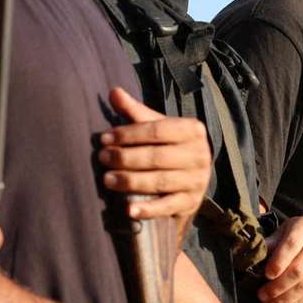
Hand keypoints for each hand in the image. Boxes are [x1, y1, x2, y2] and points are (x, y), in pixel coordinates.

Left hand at [98, 87, 210, 219]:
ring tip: (107, 180)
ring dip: (131, 182)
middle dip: (125, 158)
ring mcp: (197, 180)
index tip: (104, 138)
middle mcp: (200, 155)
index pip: (157, 130)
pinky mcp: (191, 202)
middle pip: (157, 156)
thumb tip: (113, 92)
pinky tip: (128, 210)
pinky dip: (148, 209)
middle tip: (102, 158)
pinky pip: (168, 206)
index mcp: (192, 130)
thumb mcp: (156, 127)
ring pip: (160, 181)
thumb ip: (135, 112)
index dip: (128, 134)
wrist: (191, 178)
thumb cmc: (168, 147)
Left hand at [257, 215, 302, 302]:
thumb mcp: (285, 231)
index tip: (266, 275)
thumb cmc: (301, 235)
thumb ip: (271, 244)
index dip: (278, 262)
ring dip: (285, 300)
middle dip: (277, 286)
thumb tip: (253, 260)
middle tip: (261, 295)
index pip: (291, 245)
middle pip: (298, 270)